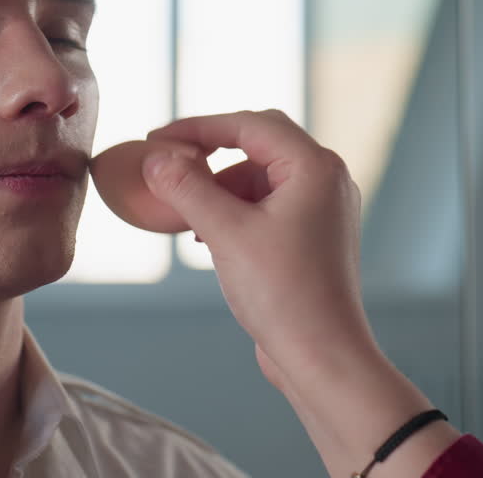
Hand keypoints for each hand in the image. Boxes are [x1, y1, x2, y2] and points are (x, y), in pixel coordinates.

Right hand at [141, 109, 373, 381]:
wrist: (322, 357)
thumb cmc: (284, 295)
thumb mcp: (225, 233)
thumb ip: (187, 188)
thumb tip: (156, 158)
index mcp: (314, 167)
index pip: (249, 125)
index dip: (198, 127)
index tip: (158, 138)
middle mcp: (326, 179)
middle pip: (258, 143)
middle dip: (211, 153)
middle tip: (169, 164)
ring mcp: (323, 208)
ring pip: (261, 176)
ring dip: (221, 186)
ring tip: (188, 215)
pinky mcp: (314, 235)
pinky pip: (269, 204)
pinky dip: (236, 209)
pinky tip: (210, 234)